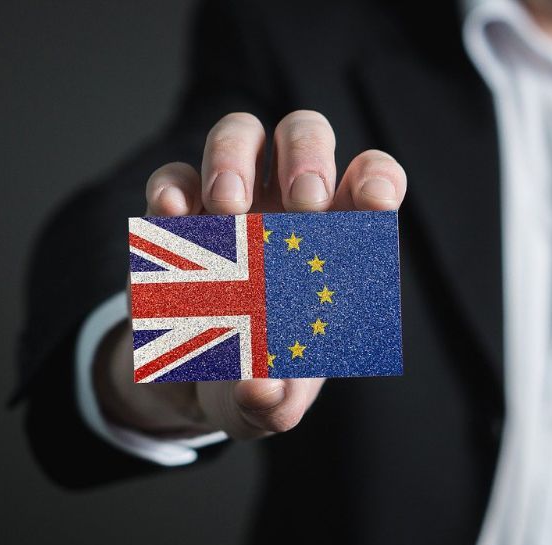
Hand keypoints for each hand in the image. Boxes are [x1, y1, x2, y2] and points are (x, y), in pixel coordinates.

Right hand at [94, 111, 406, 439]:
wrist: (195, 385)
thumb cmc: (258, 381)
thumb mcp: (270, 404)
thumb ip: (276, 402)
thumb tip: (261, 386)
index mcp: (336, 241)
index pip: (371, 183)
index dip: (378, 180)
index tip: (375, 203)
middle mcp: (287, 208)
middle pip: (305, 135)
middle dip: (308, 157)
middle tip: (304, 204)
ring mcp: (230, 204)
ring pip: (240, 134)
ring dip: (234, 158)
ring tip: (230, 210)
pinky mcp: (175, 218)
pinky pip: (174, 178)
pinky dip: (173, 188)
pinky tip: (176, 216)